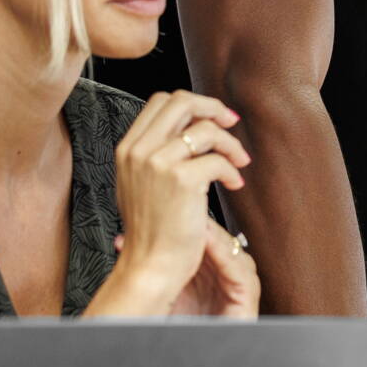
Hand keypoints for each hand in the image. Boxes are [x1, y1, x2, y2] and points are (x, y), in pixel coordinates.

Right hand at [91, 92, 250, 315]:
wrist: (151, 265)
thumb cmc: (153, 229)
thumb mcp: (141, 182)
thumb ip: (156, 152)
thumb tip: (191, 126)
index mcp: (128, 148)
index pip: (160, 101)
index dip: (193, 104)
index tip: (213, 118)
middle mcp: (138, 150)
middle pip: (181, 101)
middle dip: (213, 108)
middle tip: (232, 124)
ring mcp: (158, 163)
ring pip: (206, 128)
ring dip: (231, 144)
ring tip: (239, 163)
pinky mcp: (181, 179)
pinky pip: (218, 159)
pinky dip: (232, 169)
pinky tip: (233, 184)